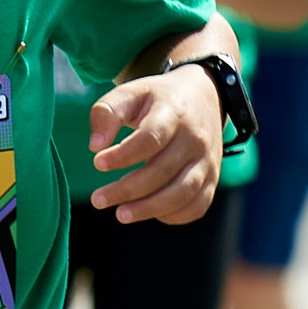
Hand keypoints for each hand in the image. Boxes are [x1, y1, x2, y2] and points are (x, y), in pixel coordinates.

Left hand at [88, 63, 222, 224]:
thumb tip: (95, 146)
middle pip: (163, 171)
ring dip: (150, 208)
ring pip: (183, 193)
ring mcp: (207, 161)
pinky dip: (174, 215)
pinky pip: (198, 205)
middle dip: (128, 190)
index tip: (97, 163)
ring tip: (120, 214)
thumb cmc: (157, 99)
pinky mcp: (212, 178)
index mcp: (173, 114)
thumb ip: (107, 112)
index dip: (123, 155)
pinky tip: (148, 212)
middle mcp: (195, 139)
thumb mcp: (130, 93)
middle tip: (97, 200)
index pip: (150, 138)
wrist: (203, 96)